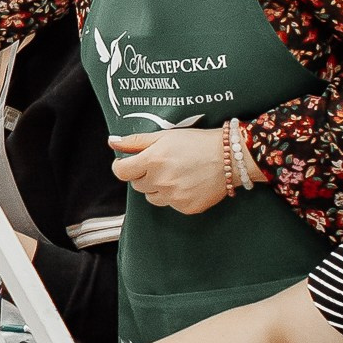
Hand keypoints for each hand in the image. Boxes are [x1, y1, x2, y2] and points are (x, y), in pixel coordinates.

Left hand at [109, 126, 230, 214]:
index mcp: (153, 160)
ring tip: (176, 174)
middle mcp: (161, 180)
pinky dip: (174, 196)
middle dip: (144, 175)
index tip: (127, 164)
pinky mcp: (186, 207)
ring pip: (151, 197)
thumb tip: (112, 142)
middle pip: (137, 185)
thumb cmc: (197, 143)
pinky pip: (170, 204)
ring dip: (157, 188)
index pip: (121, 172)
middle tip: (162, 164)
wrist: (229, 158)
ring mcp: (173, 197)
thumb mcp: (165, 135)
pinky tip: (187, 183)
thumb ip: (135, 141)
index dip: (122, 167)